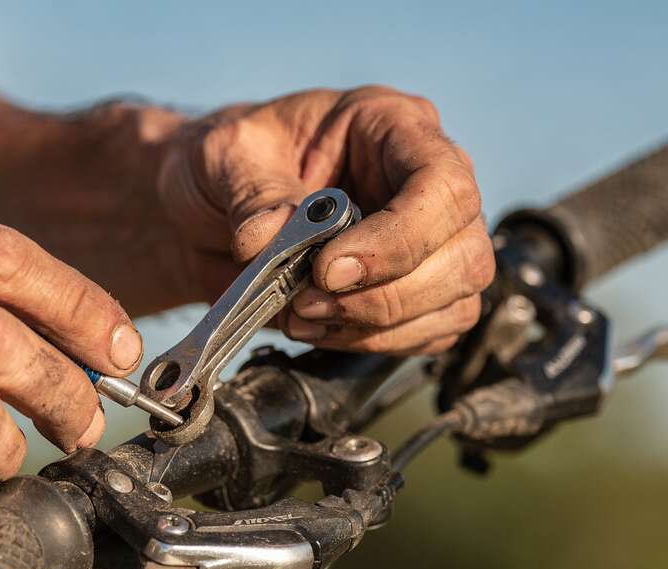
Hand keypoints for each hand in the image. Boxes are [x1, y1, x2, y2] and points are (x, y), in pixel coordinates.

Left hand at [159, 86, 494, 353]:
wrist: (205, 208)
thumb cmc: (226, 162)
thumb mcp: (225, 155)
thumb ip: (252, 194)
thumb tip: (269, 240)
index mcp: (393, 126)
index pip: (443, 185)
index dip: (397, 239)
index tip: (328, 271)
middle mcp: (424, 182)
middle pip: (462, 254)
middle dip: (383, 296)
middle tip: (306, 301)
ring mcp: (429, 239)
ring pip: (454, 301)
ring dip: (376, 327)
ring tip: (303, 316)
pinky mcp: (416, 291)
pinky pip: (429, 333)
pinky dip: (374, 344)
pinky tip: (319, 329)